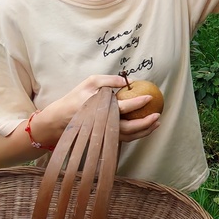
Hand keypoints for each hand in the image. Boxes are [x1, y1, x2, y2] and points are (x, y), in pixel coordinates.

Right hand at [39, 74, 158, 145]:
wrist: (60, 118)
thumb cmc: (76, 97)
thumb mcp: (90, 82)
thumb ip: (109, 80)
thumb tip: (127, 81)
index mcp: (101, 109)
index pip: (123, 108)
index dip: (137, 103)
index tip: (149, 97)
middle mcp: (104, 124)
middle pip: (128, 128)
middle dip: (145, 123)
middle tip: (157, 115)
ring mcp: (104, 133)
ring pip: (128, 136)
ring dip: (144, 131)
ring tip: (157, 123)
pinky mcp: (105, 137)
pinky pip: (124, 138)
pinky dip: (136, 134)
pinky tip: (145, 127)